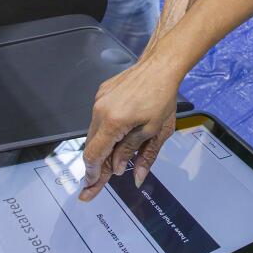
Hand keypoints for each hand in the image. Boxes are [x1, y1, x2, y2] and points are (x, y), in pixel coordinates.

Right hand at [80, 56, 179, 201]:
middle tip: (96, 183)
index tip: (90, 186)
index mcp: (114, 122)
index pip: (94, 155)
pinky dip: (104, 130)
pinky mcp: (101, 93)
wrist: (160, 66)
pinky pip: (98, 118)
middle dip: (95, 165)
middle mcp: (101, 110)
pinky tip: (117, 134)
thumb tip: (122, 171)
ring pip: (94, 132)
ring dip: (101, 147)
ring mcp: (99, 100)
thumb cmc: (162, 97)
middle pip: (91, 146)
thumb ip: (135, 152)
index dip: (92, 173)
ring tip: (110, 161)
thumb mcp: (154, 130)